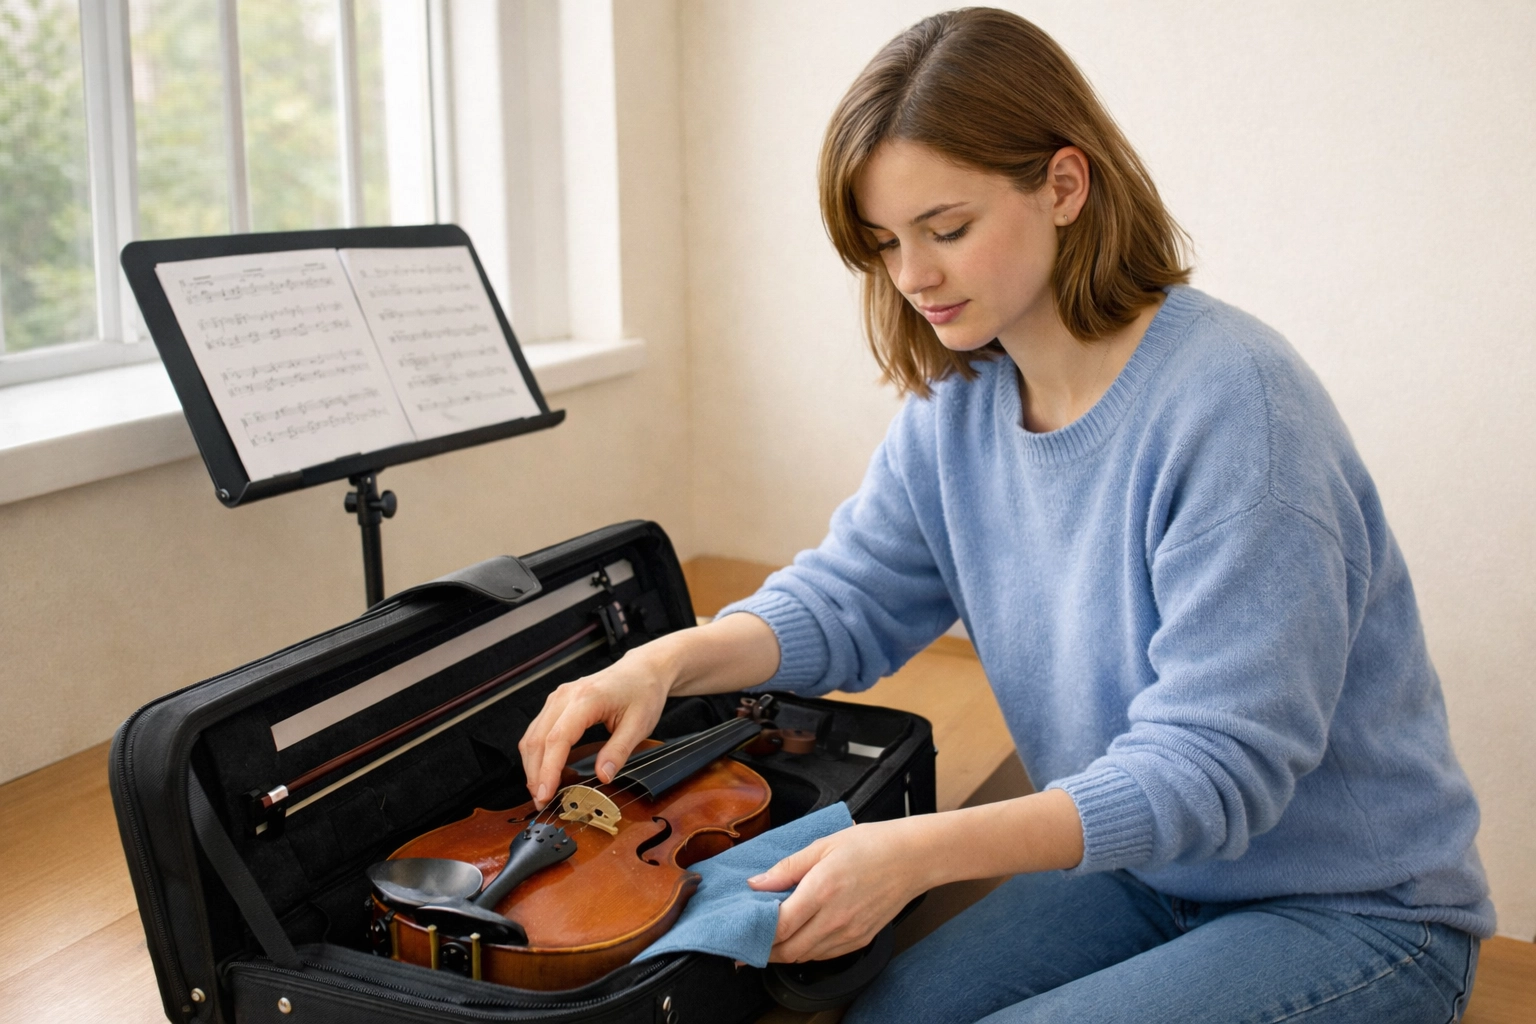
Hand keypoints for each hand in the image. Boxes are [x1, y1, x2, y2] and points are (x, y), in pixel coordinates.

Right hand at [517, 645, 672, 808]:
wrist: (642, 670)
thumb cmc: (643, 692)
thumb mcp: (639, 725)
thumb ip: (618, 752)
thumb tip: (603, 777)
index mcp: (587, 698)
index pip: (557, 739)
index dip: (548, 770)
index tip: (545, 794)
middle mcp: (565, 695)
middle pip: (537, 739)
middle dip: (535, 774)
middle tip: (541, 802)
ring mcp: (558, 697)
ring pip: (532, 736)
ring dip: (532, 766)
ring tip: (542, 792)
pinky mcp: (557, 702)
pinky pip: (537, 729)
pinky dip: (536, 753)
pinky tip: (544, 770)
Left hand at [747, 817, 936, 962]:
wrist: (912, 858)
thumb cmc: (870, 845)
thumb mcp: (823, 845)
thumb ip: (787, 867)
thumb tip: (757, 884)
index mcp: (822, 890)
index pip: (780, 926)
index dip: (756, 933)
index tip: (741, 932)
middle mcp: (835, 918)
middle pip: (789, 949)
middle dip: (764, 949)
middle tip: (749, 940)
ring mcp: (850, 933)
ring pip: (806, 956)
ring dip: (784, 952)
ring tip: (771, 939)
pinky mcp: (861, 940)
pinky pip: (825, 955)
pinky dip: (807, 950)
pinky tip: (800, 937)